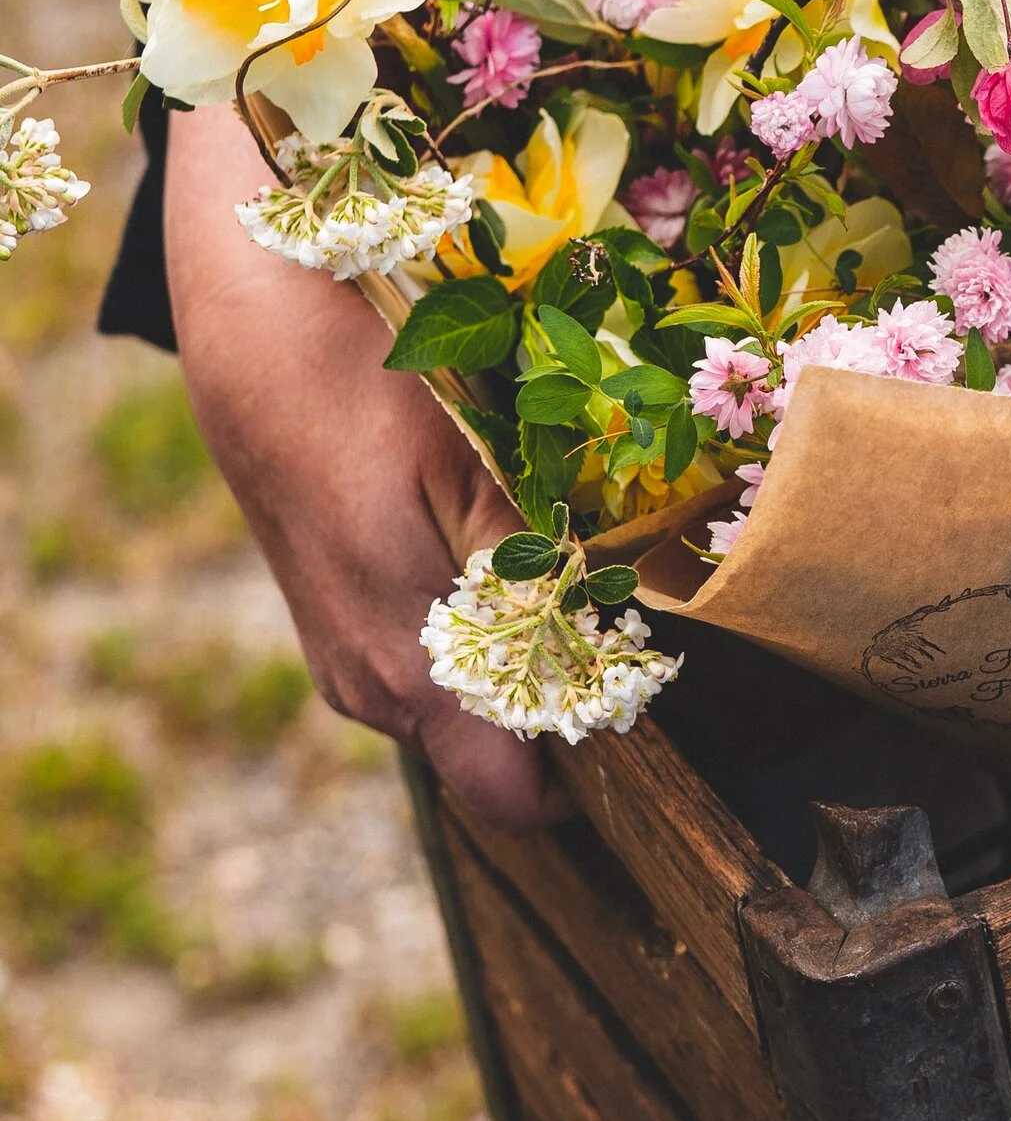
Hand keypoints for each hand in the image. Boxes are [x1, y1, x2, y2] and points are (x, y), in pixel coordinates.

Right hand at [163, 102, 560, 827]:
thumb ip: (543, 572)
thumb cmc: (367, 379)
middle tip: (631, 624)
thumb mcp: (477, 462)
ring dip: (527, 663)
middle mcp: (369, 687)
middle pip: (501, 756)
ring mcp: (345, 660)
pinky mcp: (336, 624)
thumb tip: (620, 652)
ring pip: (466, 709)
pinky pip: (428, 666)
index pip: (516, 799)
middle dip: (572, 707)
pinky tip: (502, 555)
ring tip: (573, 575)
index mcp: (409, 668)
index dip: (592, 774)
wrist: (249, 321)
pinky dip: (479, 634)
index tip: (652, 713)